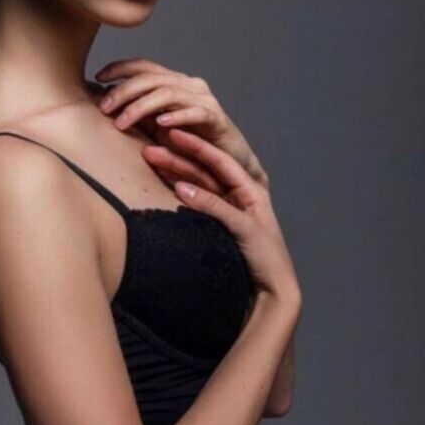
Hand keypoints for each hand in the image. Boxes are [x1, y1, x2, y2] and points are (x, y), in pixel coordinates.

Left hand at [94, 58, 269, 189]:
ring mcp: (204, 99)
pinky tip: (161, 123)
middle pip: (151, 79)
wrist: (225, 163)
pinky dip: (176, 115)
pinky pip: (195, 112)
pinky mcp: (216, 118)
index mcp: (174, 82)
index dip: (120, 68)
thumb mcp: (154, 127)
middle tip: (105, 108)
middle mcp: (189, 85)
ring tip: (122, 122)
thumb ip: (136, 113)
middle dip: (124, 91)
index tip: (98, 78)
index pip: (144, 66)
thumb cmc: (188, 145)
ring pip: (167, 93)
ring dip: (141, 107)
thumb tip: (103, 105)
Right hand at [158, 128, 299, 299]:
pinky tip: (163, 181)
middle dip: (178, 158)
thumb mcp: (243, 227)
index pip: (220, 161)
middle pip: (203, 171)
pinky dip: (178, 191)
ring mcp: (225, 209)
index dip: (197, 146)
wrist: (273, 291)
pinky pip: (194, 202)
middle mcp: (237, 195)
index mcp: (251, 189)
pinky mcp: (215, 225)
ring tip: (151, 159)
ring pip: (196, 184)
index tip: (175, 133)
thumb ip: (213, 206)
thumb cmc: (268, 258)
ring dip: (174, 172)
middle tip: (151, 149)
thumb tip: (180, 187)